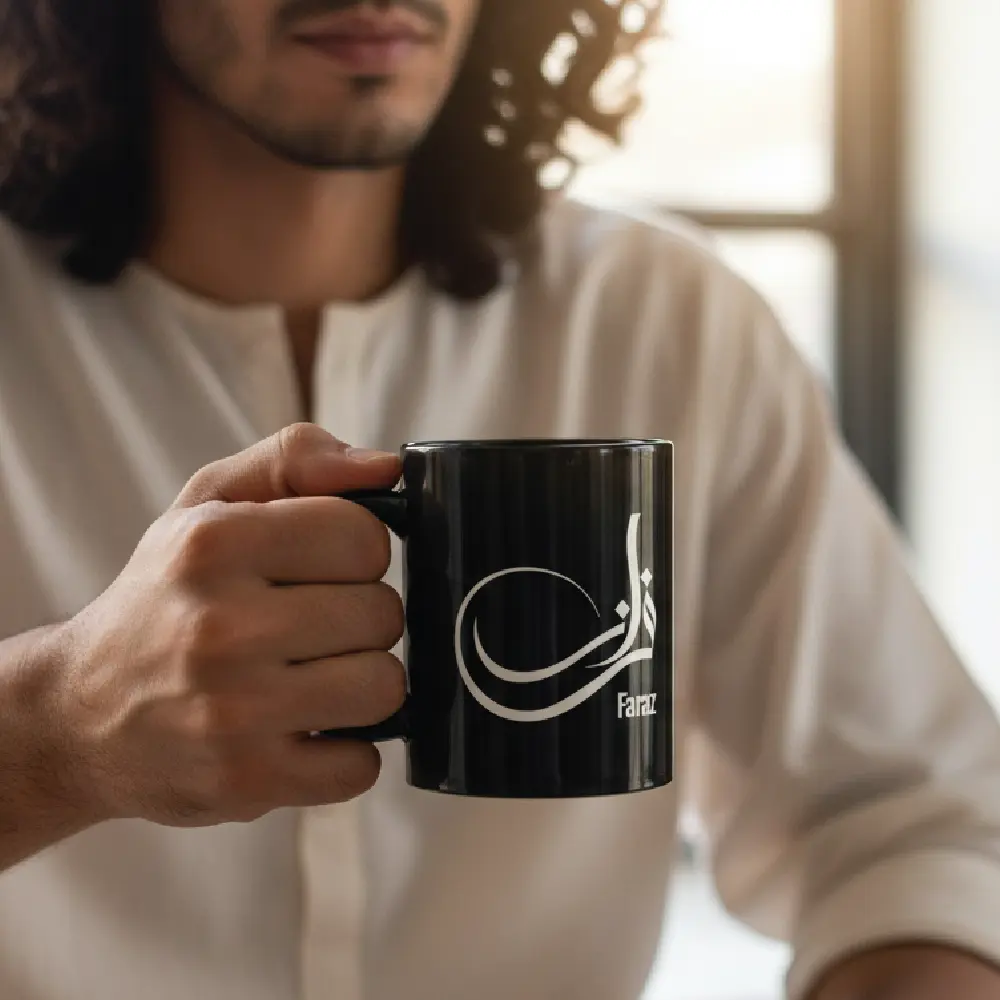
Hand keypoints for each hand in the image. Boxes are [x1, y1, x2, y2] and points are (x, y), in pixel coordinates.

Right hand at [46, 423, 405, 827]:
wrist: (79, 714)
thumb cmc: (165, 597)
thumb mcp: (208, 502)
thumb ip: (296, 460)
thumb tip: (387, 468)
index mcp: (215, 544)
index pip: (364, 537)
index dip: (355, 553)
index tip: (322, 568)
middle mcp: (221, 628)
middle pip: (382, 614)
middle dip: (358, 618)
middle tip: (311, 627)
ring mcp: (234, 713)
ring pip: (385, 687)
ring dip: (361, 684)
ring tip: (313, 676)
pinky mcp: (246, 783)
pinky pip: (361, 767)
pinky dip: (344, 752)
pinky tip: (304, 730)